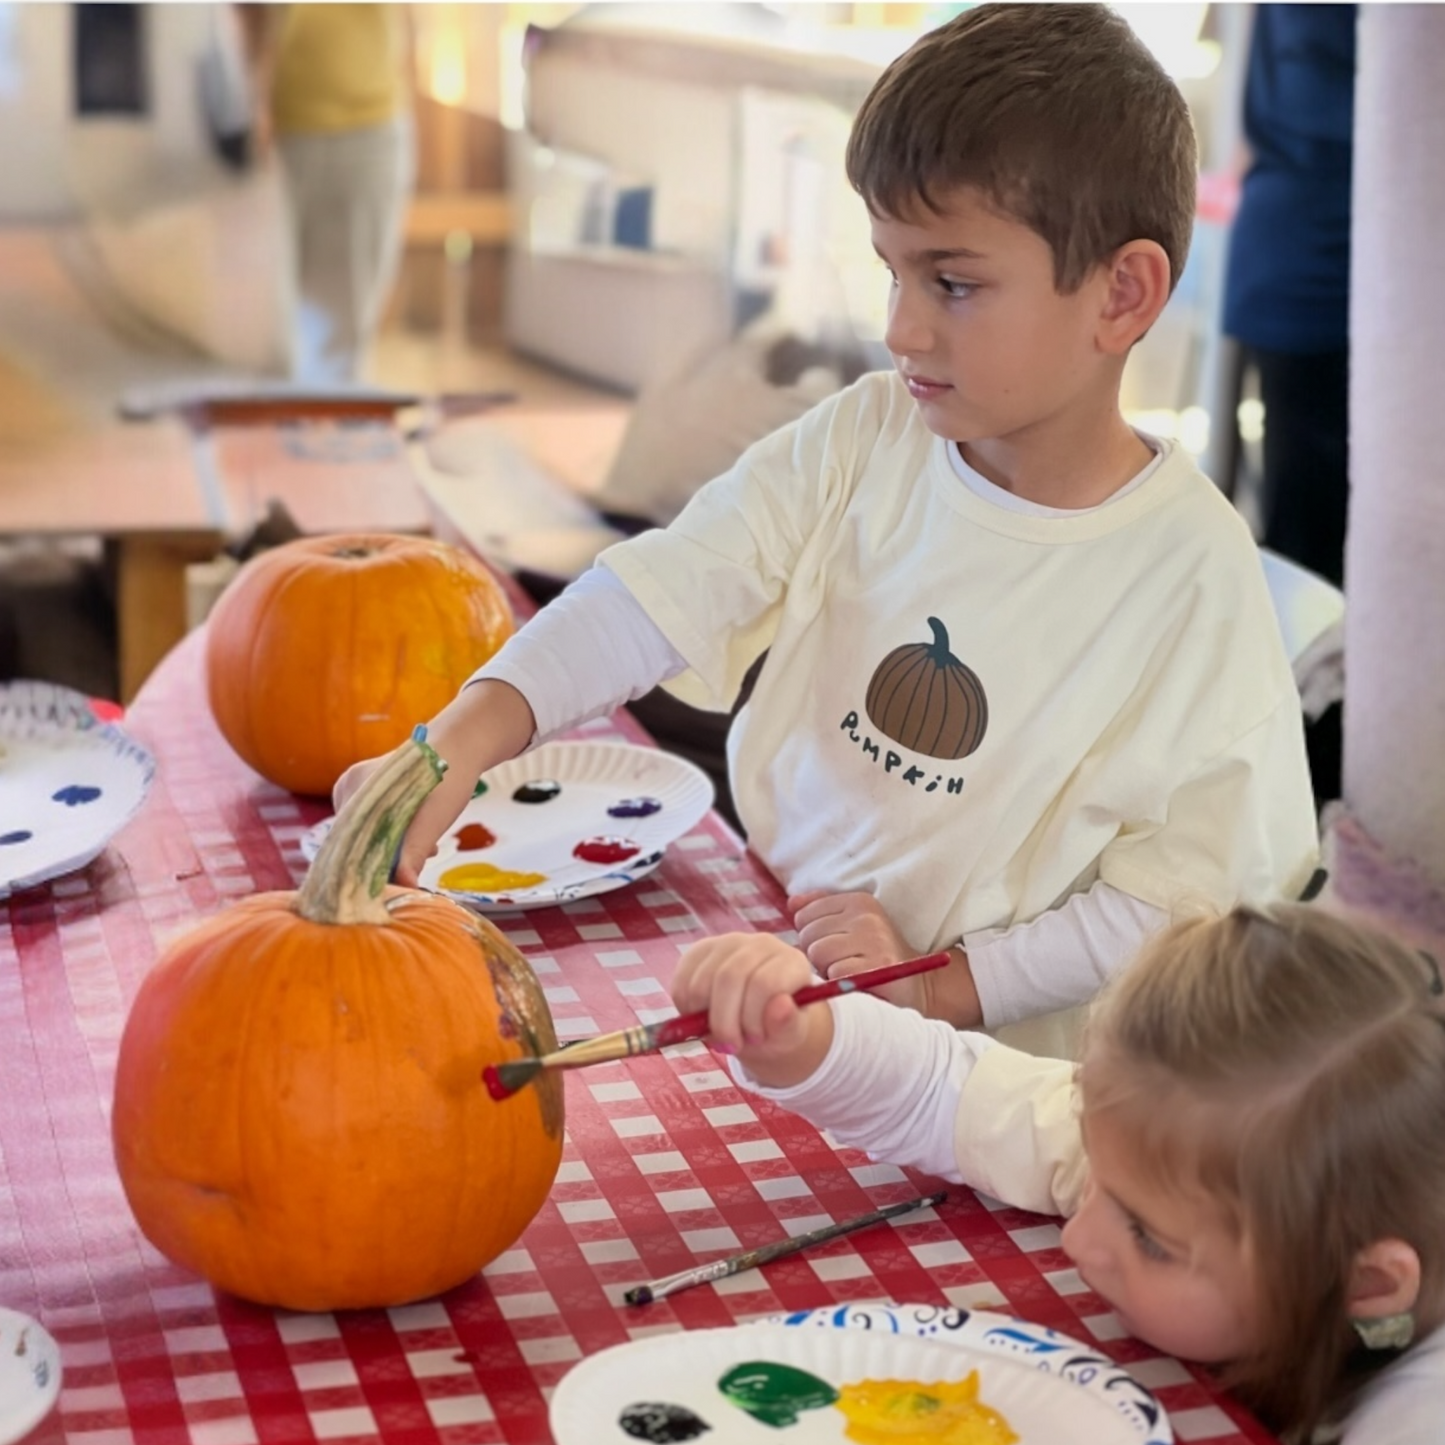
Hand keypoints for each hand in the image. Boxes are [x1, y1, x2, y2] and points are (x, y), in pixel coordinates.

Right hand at [332, 746, 477, 886]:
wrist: (461, 748)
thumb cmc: (448, 779)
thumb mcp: (433, 820)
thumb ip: (414, 853)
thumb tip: (405, 886)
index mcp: (354, 788)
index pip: (348, 841)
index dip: (367, 866)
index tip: (393, 882)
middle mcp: (350, 787)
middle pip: (357, 838)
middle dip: (385, 858)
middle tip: (418, 864)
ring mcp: (358, 788)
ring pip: (369, 832)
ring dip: (395, 847)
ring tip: (428, 848)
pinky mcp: (371, 791)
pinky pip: (375, 822)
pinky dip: (396, 835)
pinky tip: (421, 838)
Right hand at [671, 933, 833, 1087]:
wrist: (759, 1022)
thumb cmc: (776, 1028)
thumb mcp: (788, 1035)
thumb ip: (788, 1024)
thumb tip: (782, 1005)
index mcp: (791, 962)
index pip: (764, 982)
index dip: (753, 1017)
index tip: (754, 1040)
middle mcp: (761, 944)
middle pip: (729, 977)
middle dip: (724, 1021)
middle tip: (730, 1044)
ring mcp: (730, 943)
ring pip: (701, 981)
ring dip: (703, 1017)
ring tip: (717, 1033)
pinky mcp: (702, 950)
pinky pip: (682, 979)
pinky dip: (685, 1007)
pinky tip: (701, 1018)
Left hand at [789, 890, 924, 1006]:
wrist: (918, 984)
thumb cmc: (877, 955)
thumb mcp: (851, 925)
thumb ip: (821, 910)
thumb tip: (792, 903)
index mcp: (858, 901)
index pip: (804, 915)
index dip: (810, 936)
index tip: (832, 945)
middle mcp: (866, 916)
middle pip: (808, 935)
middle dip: (817, 954)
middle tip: (841, 961)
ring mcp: (873, 939)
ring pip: (818, 953)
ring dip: (827, 969)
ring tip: (848, 970)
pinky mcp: (878, 965)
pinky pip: (835, 973)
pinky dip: (840, 981)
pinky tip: (856, 981)